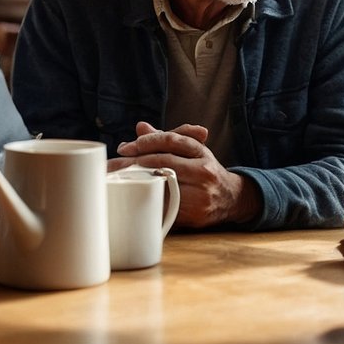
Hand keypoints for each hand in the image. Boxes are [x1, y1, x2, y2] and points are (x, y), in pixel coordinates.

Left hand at [113, 121, 258, 226]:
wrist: (232, 198)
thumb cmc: (205, 171)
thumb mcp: (192, 151)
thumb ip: (166, 139)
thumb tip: (140, 127)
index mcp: (201, 152)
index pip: (171, 141)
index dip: (146, 142)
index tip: (125, 147)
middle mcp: (203, 171)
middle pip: (163, 162)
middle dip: (134, 163)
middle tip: (111, 165)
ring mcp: (201, 194)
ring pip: (162, 186)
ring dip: (137, 184)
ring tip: (116, 181)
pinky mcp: (195, 215)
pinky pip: (167, 208)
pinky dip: (149, 203)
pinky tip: (132, 200)